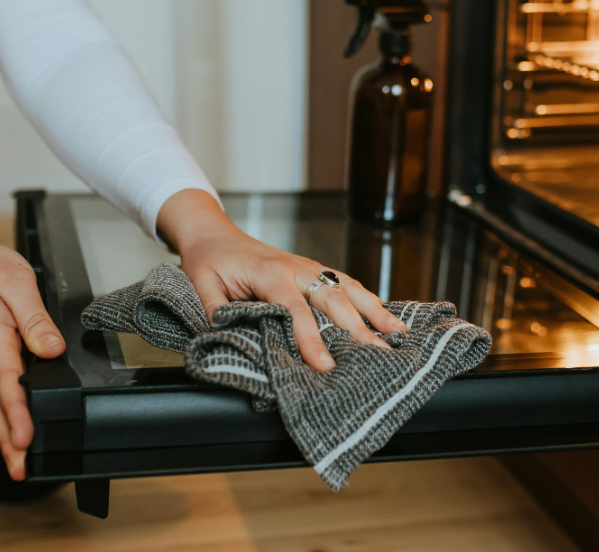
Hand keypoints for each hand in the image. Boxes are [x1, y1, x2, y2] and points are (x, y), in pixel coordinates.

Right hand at [0, 218, 64, 479]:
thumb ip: (36, 318)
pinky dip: (0, 417)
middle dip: (5, 439)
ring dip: (1, 434)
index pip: (8, 380)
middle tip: (20, 469)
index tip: (24, 438)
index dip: (17, 411)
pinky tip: (10, 431)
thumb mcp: (17, 282)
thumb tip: (52, 349)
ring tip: (17, 462)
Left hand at [157, 190, 406, 370]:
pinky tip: (385, 316)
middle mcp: (296, 268)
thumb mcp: (202, 285)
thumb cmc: (210, 259)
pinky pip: (346, 283)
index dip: (311, 338)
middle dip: (357, 328)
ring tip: (397, 333)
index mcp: (270, 273)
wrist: (214, 234)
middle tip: (377, 354)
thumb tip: (231, 340)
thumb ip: (216, 312)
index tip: (324, 365)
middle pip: (333, 299)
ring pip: (347, 288)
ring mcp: (309, 267)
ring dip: (374, 310)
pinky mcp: (314, 270)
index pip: (295, 309)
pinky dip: (368, 299)